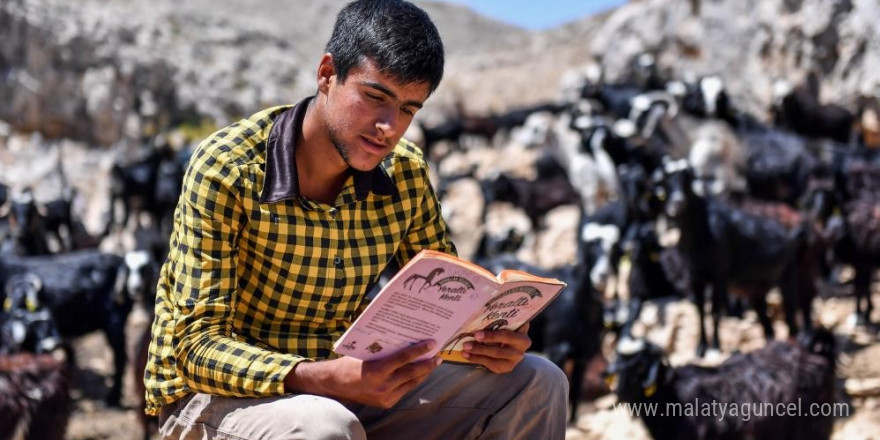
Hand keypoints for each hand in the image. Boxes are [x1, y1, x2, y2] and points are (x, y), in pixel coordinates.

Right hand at [285, 340, 441, 407]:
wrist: (335, 384)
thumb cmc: (349, 363)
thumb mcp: (366, 352)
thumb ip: (384, 349)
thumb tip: (405, 337)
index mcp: (376, 371)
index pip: (403, 359)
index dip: (419, 350)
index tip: (432, 343)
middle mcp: (383, 386)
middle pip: (412, 373)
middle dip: (427, 364)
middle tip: (438, 356)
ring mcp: (385, 397)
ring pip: (411, 384)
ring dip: (423, 373)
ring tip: (432, 364)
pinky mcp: (386, 403)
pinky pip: (404, 390)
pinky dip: (412, 381)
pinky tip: (419, 373)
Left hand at [461, 322, 530, 373]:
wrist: (513, 340)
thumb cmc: (508, 327)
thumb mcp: (507, 321)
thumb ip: (499, 318)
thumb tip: (481, 309)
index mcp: (522, 336)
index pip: (507, 336)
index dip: (492, 336)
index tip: (477, 334)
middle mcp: (521, 350)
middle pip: (499, 350)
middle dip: (481, 348)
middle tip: (466, 344)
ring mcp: (514, 361)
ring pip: (493, 359)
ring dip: (477, 354)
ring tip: (465, 349)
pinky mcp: (506, 367)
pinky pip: (490, 365)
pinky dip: (476, 359)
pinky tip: (466, 355)